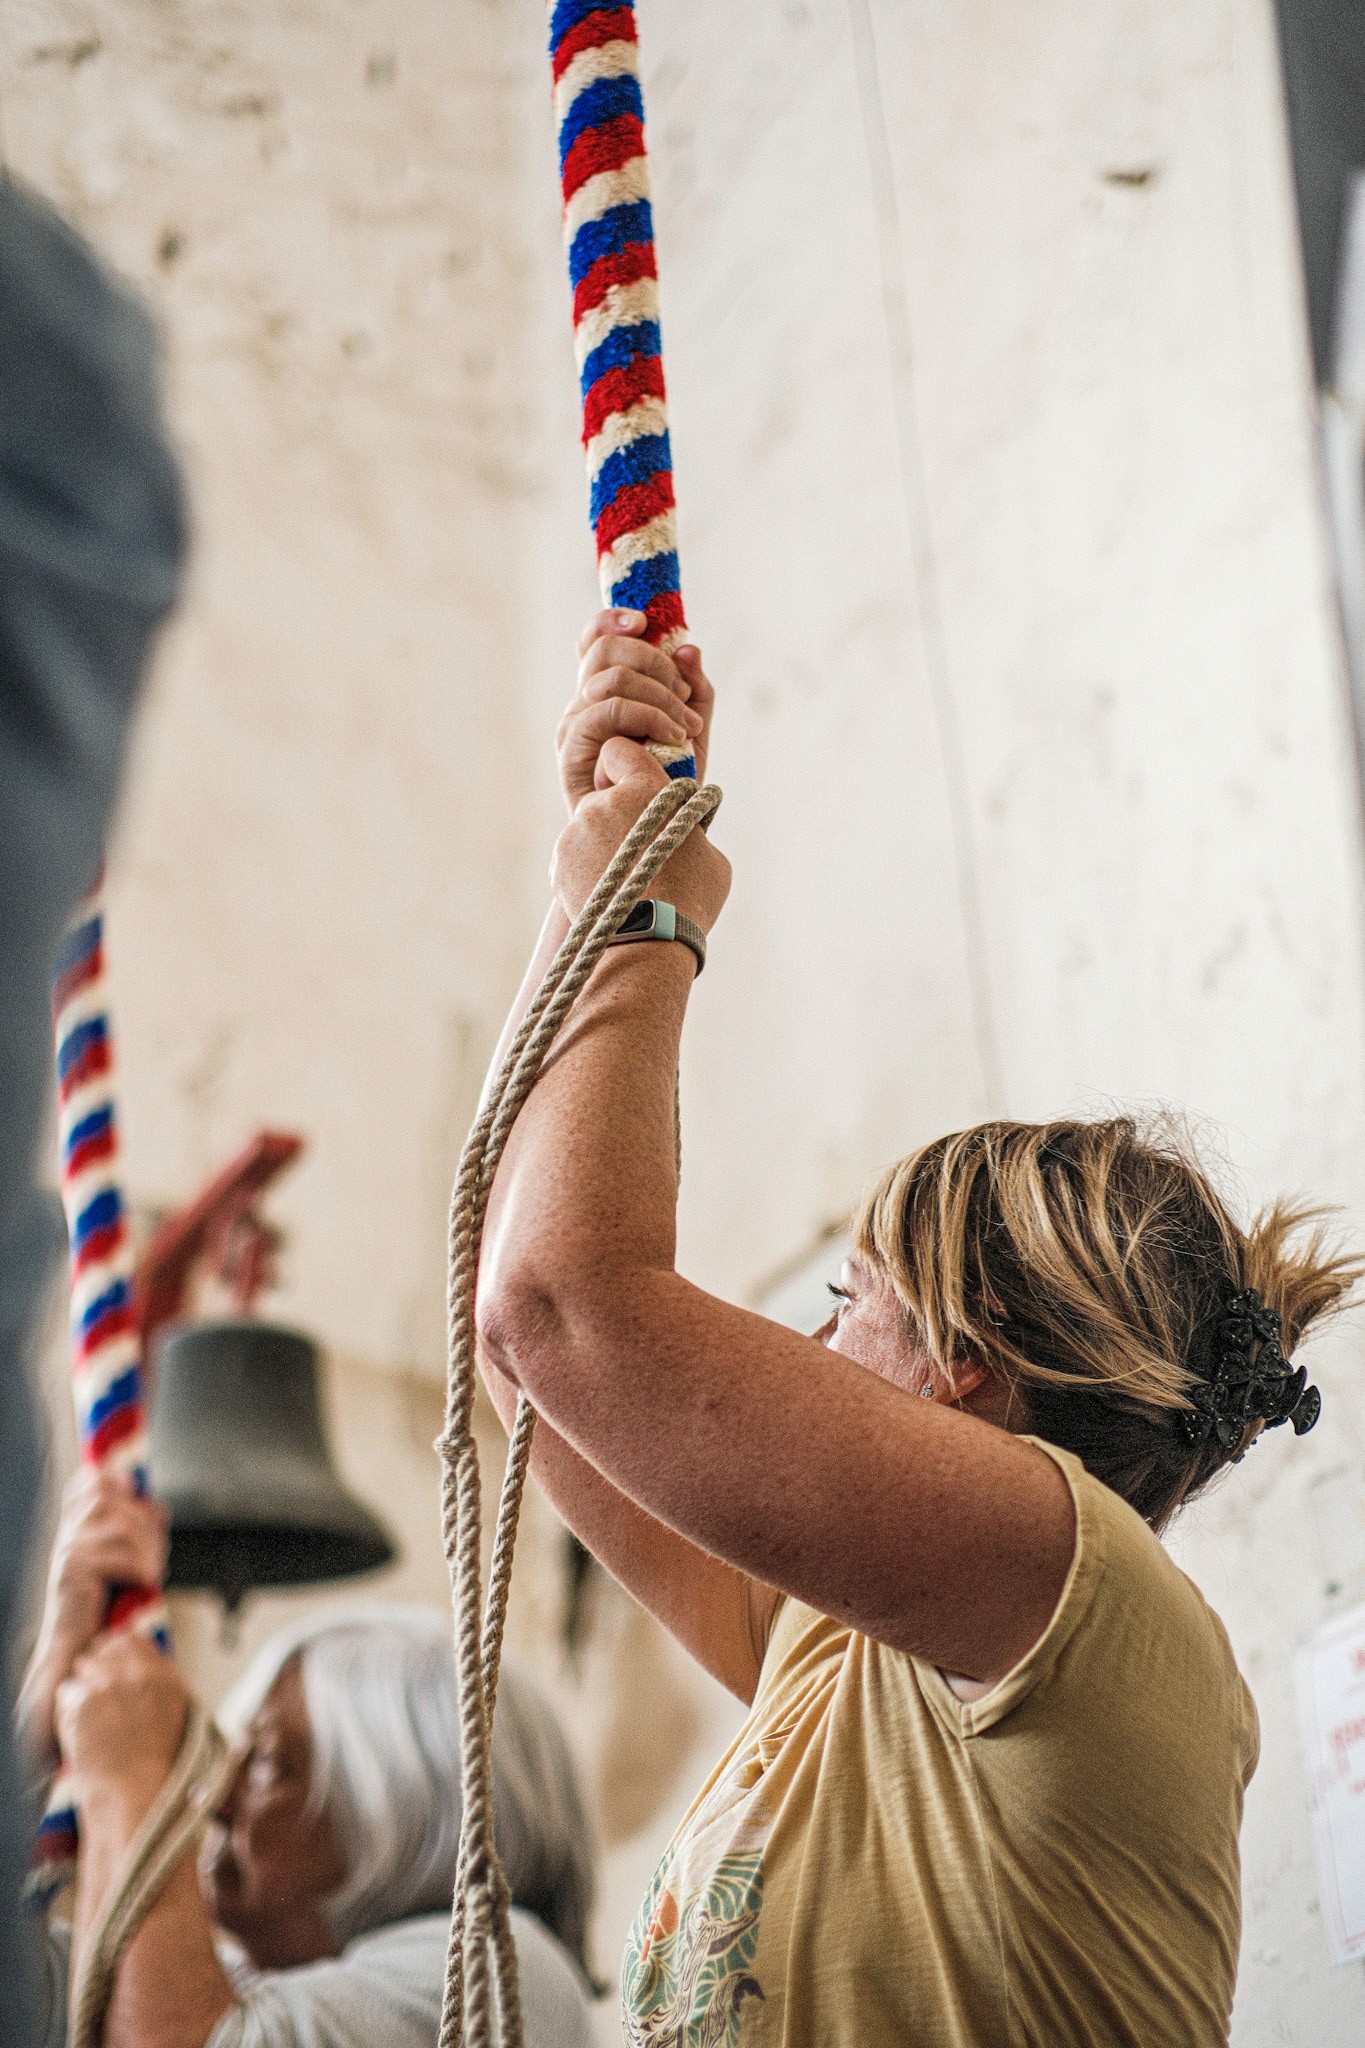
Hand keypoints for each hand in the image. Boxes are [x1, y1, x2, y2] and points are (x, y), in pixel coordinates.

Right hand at [17, 1470, 167, 1771]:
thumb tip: (157, 1505)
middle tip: (156, 1551)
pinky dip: (141, 1571)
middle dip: (143, 1519)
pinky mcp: (74, 1573)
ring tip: (151, 1574)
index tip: (133, 1486)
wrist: (83, 1653)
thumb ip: (137, 1533)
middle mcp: (68, 1536)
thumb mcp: (125, 1563)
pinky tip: (142, 1586)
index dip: (113, 1478)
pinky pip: (123, 1557)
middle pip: (112, 1497)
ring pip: (123, 1527)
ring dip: (148, 1549)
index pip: (88, 1484)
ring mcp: (68, 1552)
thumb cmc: (106, 1611)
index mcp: (77, 1530)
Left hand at [55, 1631, 188, 1810]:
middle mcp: (141, 1675)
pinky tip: (80, 1734)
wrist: (138, 1800)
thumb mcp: (176, 1720)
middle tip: (93, 1697)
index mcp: (166, 1678)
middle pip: (103, 1648)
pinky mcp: (85, 1702)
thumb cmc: (157, 1774)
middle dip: (94, 1667)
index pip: (130, 1640)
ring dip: (81, 1688)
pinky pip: (66, 1693)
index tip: (108, 1670)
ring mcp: (112, 1685)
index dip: (114, 1652)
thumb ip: (157, 1688)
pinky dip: (67, 1712)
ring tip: (89, 1720)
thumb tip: (135, 1672)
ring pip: (82, 1667)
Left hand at [550, 733, 730, 933]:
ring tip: (624, 881)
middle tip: (637, 847)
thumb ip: (689, 830)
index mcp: (646, 790)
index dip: (627, 765)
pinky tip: (607, 894)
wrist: (649, 943)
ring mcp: (576, 832)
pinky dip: (585, 869)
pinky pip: (572, 854)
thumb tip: (687, 829)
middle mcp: (604, 803)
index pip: (619, 749)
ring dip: (602, 844)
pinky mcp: (559, 861)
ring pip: (587, 826)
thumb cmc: (691, 900)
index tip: (637, 789)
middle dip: (617, 813)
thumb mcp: (710, 856)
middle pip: (603, 793)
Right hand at [557, 610, 713, 812]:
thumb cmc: (669, 783)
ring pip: (613, 678)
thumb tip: (689, 649)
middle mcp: (583, 703)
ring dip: (661, 696)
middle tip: (685, 695)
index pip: (595, 641)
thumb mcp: (692, 729)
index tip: (645, 622)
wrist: (656, 835)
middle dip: (655, 662)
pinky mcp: (571, 749)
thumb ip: (695, 688)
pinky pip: (609, 711)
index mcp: (605, 692)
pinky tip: (673, 738)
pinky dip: (649, 717)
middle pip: (605, 650)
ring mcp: (574, 724)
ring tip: (687, 727)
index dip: (613, 621)